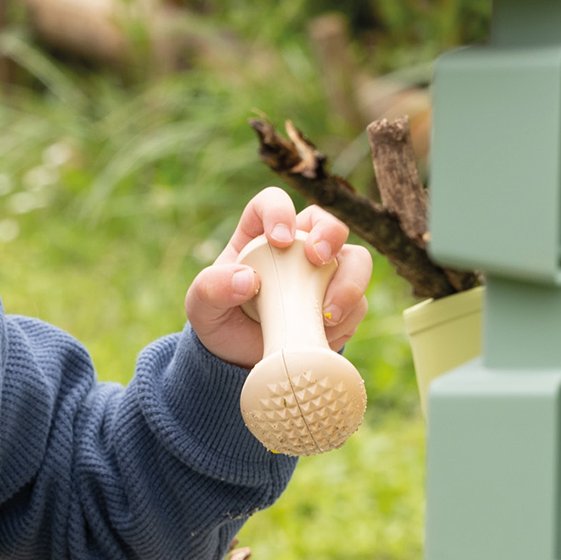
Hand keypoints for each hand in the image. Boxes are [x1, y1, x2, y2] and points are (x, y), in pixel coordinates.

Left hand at [186, 186, 371, 367]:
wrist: (241, 357)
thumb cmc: (220, 319)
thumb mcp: (201, 305)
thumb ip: (212, 288)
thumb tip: (247, 279)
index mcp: (260, 235)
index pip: (273, 203)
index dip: (281, 212)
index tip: (280, 239)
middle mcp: (299, 248)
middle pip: (329, 222)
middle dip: (331, 235)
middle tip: (319, 260)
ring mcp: (325, 274)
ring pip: (356, 260)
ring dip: (349, 282)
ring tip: (327, 312)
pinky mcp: (343, 303)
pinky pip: (359, 302)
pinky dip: (347, 317)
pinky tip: (323, 332)